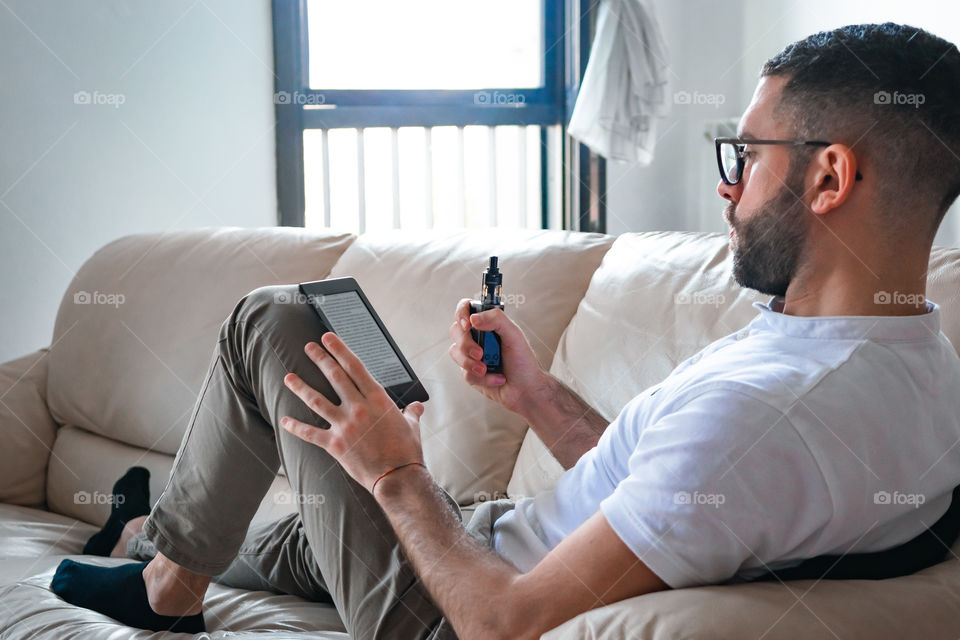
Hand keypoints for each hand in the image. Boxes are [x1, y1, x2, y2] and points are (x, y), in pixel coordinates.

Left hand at [280, 333, 424, 493]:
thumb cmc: (406, 451)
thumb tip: (417, 407)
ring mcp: (344, 425)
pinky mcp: (335, 444)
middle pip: (335, 377)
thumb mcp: (412, 426)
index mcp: (377, 399)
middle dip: (320, 359)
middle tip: (309, 348)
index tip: (328, 338)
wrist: (397, 477)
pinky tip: (284, 420)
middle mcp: (358, 407)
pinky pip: (310, 433)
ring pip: (317, 400)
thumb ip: (411, 412)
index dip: (340, 350)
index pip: (355, 367)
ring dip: (301, 387)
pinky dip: (296, 427)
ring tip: (289, 377)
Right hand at [447, 298, 551, 417]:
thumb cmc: (524, 363)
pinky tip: (496, 378)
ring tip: (487, 369)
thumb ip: (497, 319)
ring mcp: (473, 355)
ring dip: (472, 363)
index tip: (468, 325)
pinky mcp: (471, 373)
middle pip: (456, 331)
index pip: (467, 309)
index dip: (462, 313)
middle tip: (481, 353)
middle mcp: (479, 338)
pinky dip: (482, 378)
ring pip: (456, 353)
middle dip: (467, 344)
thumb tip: (474, 318)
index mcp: (489, 325)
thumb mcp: (514, 335)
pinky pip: (465, 373)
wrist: (526, 390)